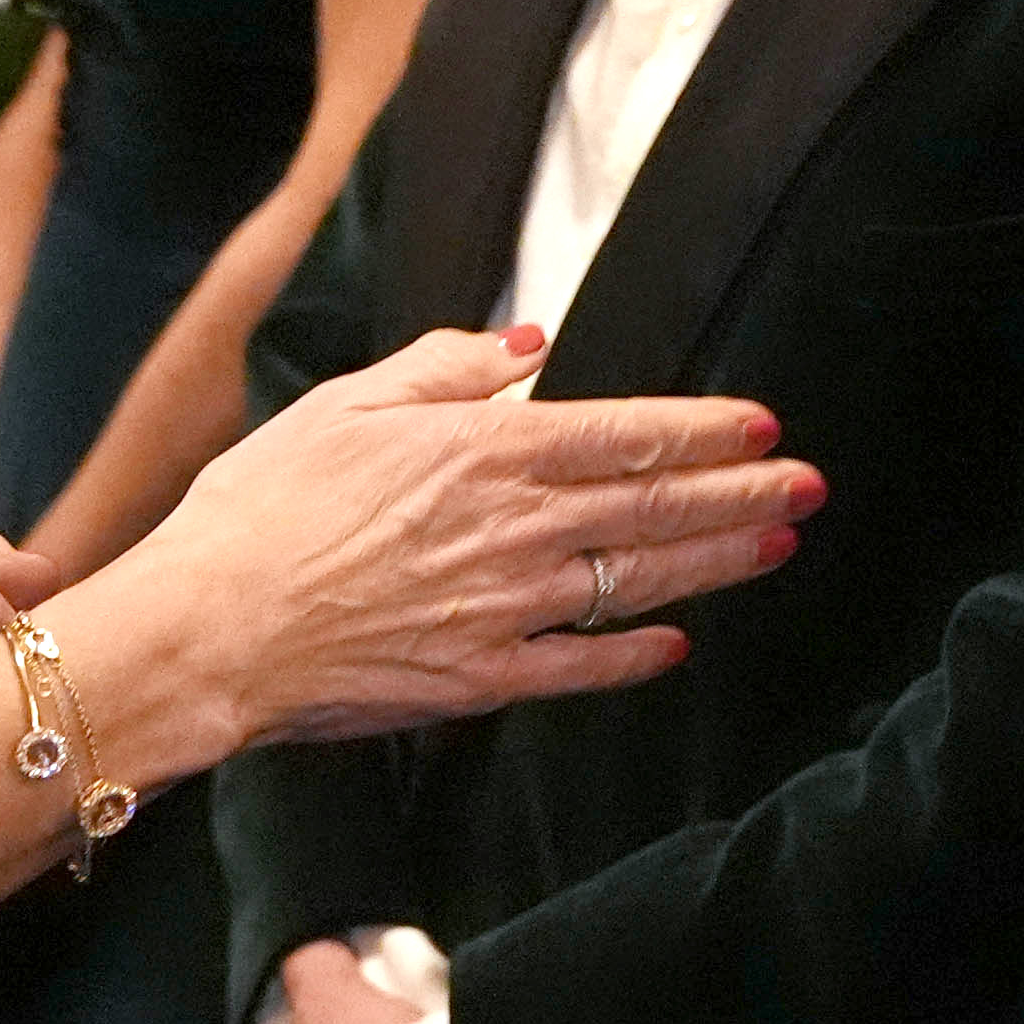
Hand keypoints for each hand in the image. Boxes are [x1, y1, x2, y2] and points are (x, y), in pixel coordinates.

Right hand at [81, 325, 815, 772]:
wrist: (211, 628)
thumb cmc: (262, 507)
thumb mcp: (350, 403)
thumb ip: (447, 368)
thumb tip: (527, 344)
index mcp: (487, 453)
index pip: (629, 435)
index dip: (707, 430)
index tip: (764, 425)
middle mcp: (517, 530)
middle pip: (658, 508)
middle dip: (745, 494)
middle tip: (812, 486)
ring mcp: (507, 611)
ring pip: (640, 583)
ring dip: (718, 564)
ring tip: (776, 546)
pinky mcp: (483, 680)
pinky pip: (582, 666)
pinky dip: (637, 654)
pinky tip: (679, 643)